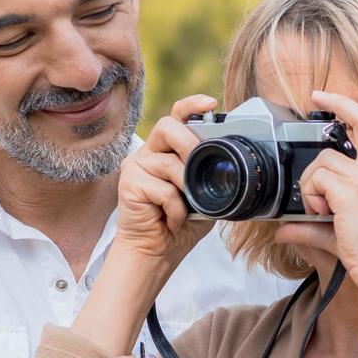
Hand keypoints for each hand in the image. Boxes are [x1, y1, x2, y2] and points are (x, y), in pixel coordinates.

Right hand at [112, 95, 216, 268]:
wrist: (155, 253)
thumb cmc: (178, 225)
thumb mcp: (203, 195)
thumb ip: (210, 175)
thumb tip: (229, 162)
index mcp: (166, 151)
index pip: (176, 117)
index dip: (192, 105)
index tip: (211, 103)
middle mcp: (148, 154)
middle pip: (167, 126)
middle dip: (190, 145)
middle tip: (199, 167)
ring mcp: (136, 167)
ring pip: (168, 162)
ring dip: (186, 189)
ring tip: (186, 208)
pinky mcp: (129, 184)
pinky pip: (163, 189)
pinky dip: (176, 209)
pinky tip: (172, 220)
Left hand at [274, 89, 357, 299]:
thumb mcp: (342, 232)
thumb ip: (310, 226)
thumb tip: (281, 230)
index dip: (343, 104)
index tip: (320, 95)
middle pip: (330, 150)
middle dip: (313, 174)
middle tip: (316, 201)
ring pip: (320, 165)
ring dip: (312, 190)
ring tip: (324, 215)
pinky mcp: (352, 191)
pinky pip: (317, 181)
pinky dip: (312, 198)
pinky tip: (324, 216)